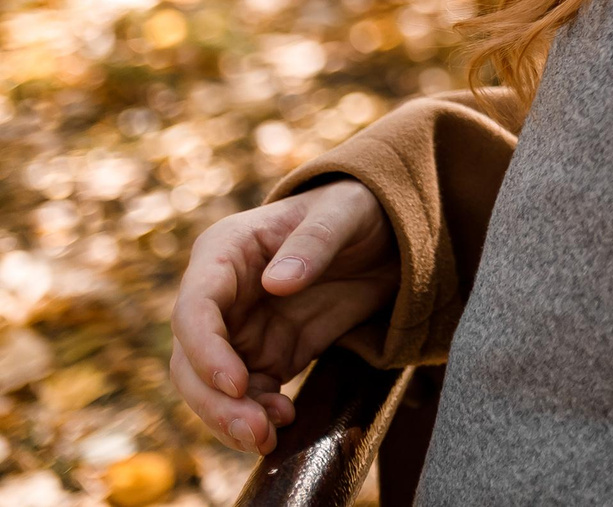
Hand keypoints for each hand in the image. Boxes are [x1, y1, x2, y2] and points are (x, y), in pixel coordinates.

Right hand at [170, 180, 398, 453]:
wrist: (385, 232)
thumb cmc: (356, 209)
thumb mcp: (345, 212)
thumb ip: (315, 241)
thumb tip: (278, 282)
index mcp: (224, 253)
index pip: (195, 308)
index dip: (207, 350)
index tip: (237, 383)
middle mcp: (222, 296)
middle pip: (192, 359)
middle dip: (215, 401)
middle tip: (254, 430)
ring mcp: (241, 329)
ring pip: (213, 386)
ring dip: (232, 418)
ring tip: (268, 439)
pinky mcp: (268, 354)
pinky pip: (249, 394)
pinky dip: (258, 414)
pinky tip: (283, 425)